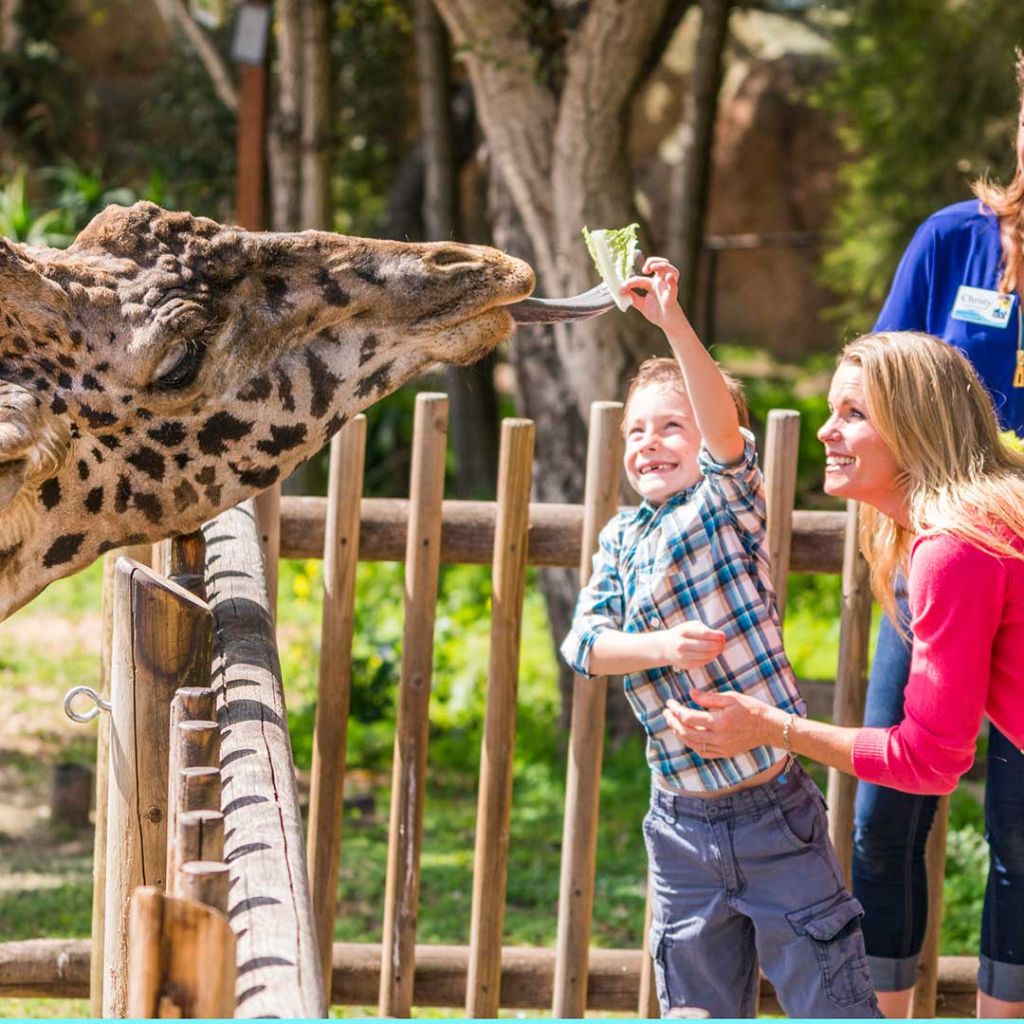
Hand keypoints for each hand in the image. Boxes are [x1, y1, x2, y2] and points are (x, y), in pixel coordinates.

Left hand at [620, 257, 687, 331]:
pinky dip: (672, 281)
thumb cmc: (657, 313)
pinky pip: (674, 287)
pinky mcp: (671, 297)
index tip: (622, 289)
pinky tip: (668, 278)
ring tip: (653, 268)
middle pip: (661, 265)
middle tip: (644, 270)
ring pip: (671, 270)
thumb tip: (621, 291)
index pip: (641, 278)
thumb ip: (632, 297)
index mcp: (653, 284)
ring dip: (662, 266)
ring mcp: (668, 288)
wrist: (668, 324)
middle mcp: (661, 283)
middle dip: (652, 262)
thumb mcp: (641, 304)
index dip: (630, 282)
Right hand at [657, 620, 725, 670]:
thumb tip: (722, 637)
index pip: (704, 633)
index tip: (723, 635)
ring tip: (720, 648)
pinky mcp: (686, 665)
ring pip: (707, 655)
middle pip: (707, 646)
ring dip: (717, 652)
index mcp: (683, 631)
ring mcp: (683, 656)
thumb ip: (706, 629)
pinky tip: (712, 654)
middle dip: (719, 645)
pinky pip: (703, 662)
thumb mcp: (691, 626)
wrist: (665, 647)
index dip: (717, 635)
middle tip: (723, 643)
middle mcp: (681, 644)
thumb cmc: (683, 634)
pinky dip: (710, 658)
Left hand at [664, 688, 778, 758]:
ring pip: (692, 744)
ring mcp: (721, 748)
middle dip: (672, 722)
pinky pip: (703, 752)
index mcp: (719, 722)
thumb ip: (708, 698)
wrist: (768, 727)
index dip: (675, 710)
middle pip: (686, 732)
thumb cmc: (750, 708)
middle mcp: (718, 738)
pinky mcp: (724, 753)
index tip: (669, 703)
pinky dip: (692, 744)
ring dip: (679, 733)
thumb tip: (690, 694)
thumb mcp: (730, 697)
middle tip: (665, 713)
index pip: (688, 718)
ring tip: (672, 723)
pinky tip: (686, 736)